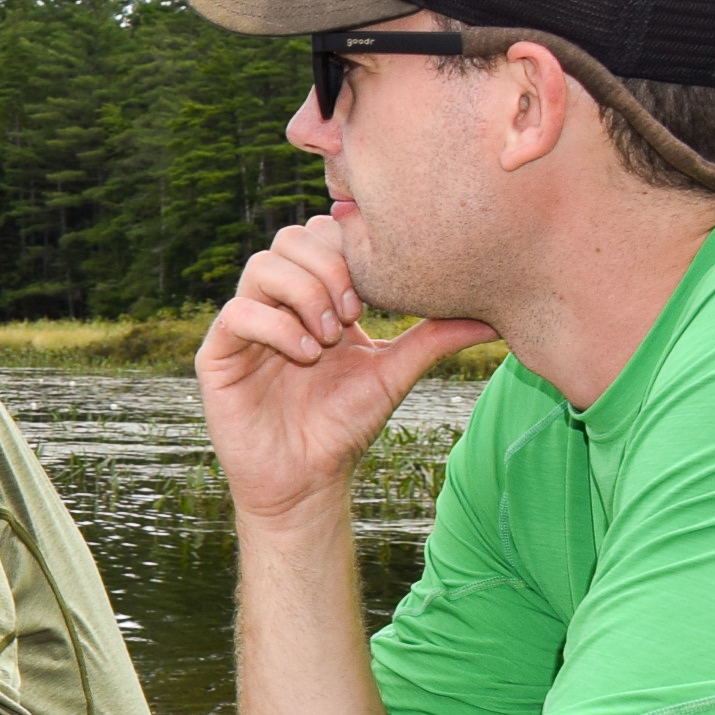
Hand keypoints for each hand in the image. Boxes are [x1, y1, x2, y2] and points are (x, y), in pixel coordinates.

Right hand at [197, 218, 494, 524]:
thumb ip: (435, 337)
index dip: (349, 250)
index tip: (376, 299)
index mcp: (313, 296)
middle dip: (329, 268)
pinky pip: (239, 312)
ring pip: (263, 266)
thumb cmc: (345, 426)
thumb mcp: (396, 372)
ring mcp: (244, 325)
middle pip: (290, 238)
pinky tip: (307, 356)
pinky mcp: (218, 354)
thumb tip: (495, 315)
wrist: (307, 479)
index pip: (322, 235)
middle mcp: (276, 303)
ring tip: (330, 338)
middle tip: (353, 315)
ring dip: (305, 294)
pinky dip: (277, 327)